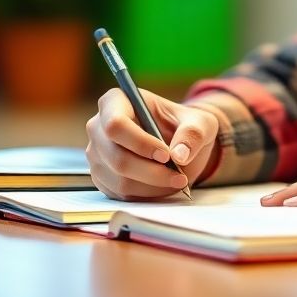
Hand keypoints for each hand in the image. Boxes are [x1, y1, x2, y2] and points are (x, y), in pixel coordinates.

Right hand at [86, 89, 218, 199]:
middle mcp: (99, 127)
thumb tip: (179, 155)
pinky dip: (145, 195)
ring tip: (177, 180)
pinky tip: (164, 186)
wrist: (179, 143)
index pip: (115, 124)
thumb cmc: (184, 125)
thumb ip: (193, 133)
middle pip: (115, 156)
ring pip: (119, 179)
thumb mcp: (200, 122)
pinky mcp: (102, 177)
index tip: (166, 155)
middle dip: (150, 171)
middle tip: (179, 176)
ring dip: (152, 185)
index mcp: (116, 101)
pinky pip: (120, 194)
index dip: (139, 142)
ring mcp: (97, 154)